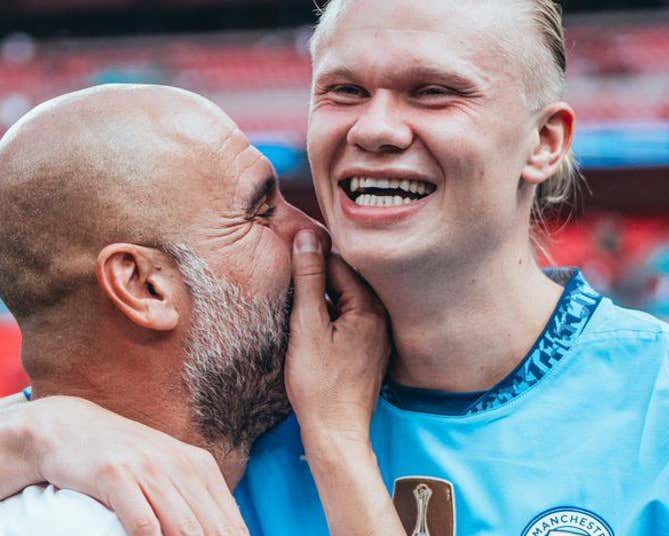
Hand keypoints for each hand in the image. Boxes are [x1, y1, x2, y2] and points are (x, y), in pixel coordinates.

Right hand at [24, 395, 246, 535]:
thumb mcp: (167, 471)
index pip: (231, 524)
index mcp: (200, 466)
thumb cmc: (122, 458)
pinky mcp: (116, 475)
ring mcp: (148, 469)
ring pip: (183, 529)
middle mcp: (180, 465)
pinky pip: (143, 523)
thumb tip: (223, 532)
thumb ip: (193, 501)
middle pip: (212, 530)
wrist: (69, 427)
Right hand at [285, 230, 391, 449]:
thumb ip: (308, 279)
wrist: (336, 433)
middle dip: (317, 276)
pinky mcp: (371, 351)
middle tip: (288, 276)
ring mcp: (379, 336)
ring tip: (296, 301)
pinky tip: (313, 325)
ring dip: (323, 297)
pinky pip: (351, 320)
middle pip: (345, 280)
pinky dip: (332, 316)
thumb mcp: (307, 326)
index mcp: (369, 307)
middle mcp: (381, 317)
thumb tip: (307, 236)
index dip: (310, 257)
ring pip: (347, 300)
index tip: (286, 254)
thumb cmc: (319, 384)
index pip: (338, 262)